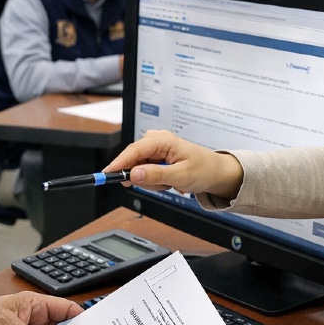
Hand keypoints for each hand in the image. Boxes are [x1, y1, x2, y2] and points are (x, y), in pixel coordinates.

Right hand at [103, 129, 243, 199]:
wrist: (215, 172)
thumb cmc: (203, 169)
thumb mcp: (181, 176)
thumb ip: (156, 175)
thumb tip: (134, 173)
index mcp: (163, 140)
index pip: (135, 150)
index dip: (120, 162)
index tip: (108, 173)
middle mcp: (157, 140)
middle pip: (134, 160)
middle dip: (144, 177)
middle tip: (163, 185)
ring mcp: (155, 148)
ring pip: (138, 168)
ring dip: (151, 181)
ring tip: (169, 182)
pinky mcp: (155, 157)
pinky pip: (144, 171)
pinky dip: (154, 180)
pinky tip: (167, 181)